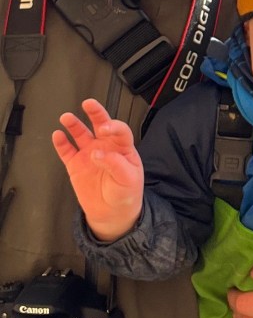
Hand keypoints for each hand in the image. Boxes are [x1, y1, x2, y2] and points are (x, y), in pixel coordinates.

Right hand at [52, 98, 142, 240]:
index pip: (119, 131)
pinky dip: (61, 143)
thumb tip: (97, 154)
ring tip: (66, 117)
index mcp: (123, 148)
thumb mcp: (128, 179)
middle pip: (100, 125)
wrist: (113, 213)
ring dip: (74, 125)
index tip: (105, 129)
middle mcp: (106, 147)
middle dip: (95, 113)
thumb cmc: (126, 194)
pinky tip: (58, 135)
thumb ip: (115, 164)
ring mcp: (89, 155)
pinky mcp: (76, 165)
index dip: (113, 127)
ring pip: (81, 134)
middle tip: (88, 104)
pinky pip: (66, 151)